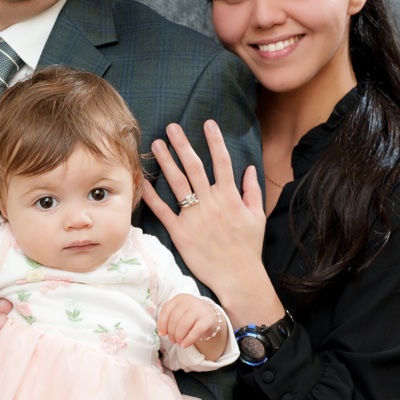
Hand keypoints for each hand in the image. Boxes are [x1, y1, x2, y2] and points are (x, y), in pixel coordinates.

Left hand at [143, 120, 283, 327]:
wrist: (237, 276)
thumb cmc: (248, 247)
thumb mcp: (256, 217)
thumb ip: (252, 191)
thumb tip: (249, 169)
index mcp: (229, 196)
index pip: (222, 161)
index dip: (215, 140)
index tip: (208, 123)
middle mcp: (210, 202)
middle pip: (194, 166)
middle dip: (183, 144)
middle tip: (172, 127)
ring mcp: (194, 216)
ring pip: (177, 183)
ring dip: (166, 162)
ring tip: (157, 145)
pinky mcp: (180, 232)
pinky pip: (163, 211)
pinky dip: (152, 196)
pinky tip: (143, 182)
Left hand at [158, 294, 219, 348]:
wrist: (210, 315)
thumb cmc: (190, 316)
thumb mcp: (179, 313)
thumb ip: (169, 319)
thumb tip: (162, 332)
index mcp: (179, 298)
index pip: (166, 310)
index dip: (162, 323)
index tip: (162, 334)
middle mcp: (189, 301)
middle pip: (174, 319)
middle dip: (171, 333)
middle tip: (172, 341)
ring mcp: (199, 309)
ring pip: (183, 325)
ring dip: (178, 337)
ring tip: (178, 342)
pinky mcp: (207, 319)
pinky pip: (196, 331)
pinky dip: (188, 340)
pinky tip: (185, 345)